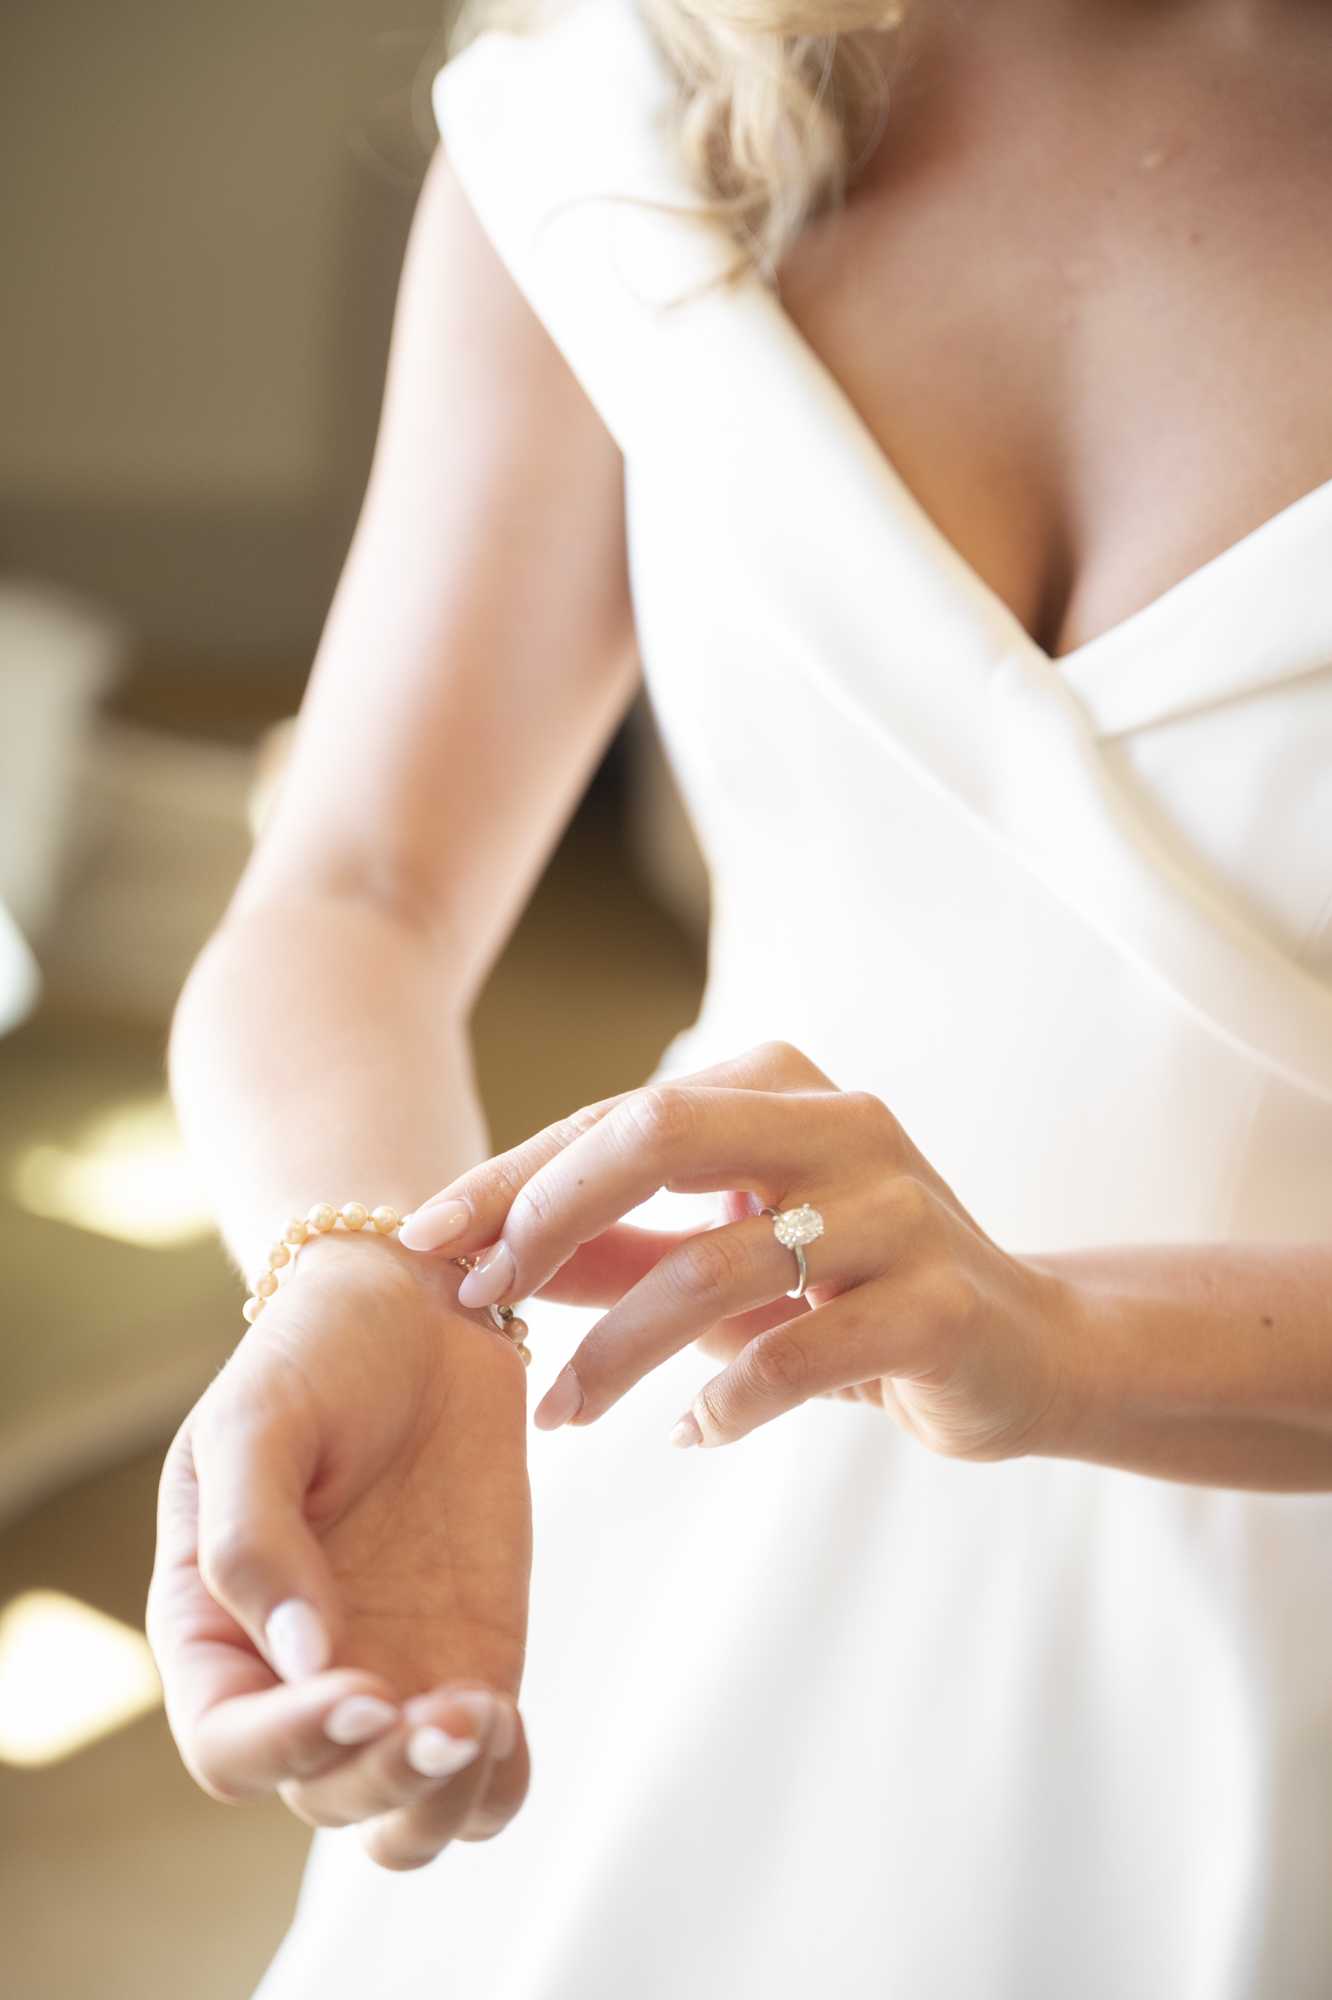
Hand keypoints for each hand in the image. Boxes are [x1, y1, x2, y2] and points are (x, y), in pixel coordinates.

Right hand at [147, 1232, 531, 1869]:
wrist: (420, 1310)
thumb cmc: (317, 1355)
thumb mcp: (257, 1421)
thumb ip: (253, 1537)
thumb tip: (295, 1657)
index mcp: (215, 1631)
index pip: (231, 1746)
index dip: (288, 1745)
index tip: (358, 1694)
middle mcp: (295, 1678)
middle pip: (324, 1796)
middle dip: (383, 1778)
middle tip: (446, 1714)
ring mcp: (390, 1676)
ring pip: (403, 1814)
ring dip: (441, 1798)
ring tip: (484, 1717)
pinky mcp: (471, 1660)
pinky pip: (484, 1774)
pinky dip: (498, 1778)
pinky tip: (509, 1719)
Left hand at [396, 1040, 1076, 1458]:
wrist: (1025, 1350)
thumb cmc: (850, 1295)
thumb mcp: (724, 1259)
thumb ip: (615, 1250)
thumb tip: (478, 1263)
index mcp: (778, 1087)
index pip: (615, 1118)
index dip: (511, 1178)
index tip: (425, 1240)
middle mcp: (841, 1123)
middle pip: (657, 1136)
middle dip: (548, 1216)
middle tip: (482, 1303)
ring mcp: (898, 1207)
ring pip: (718, 1263)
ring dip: (617, 1349)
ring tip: (561, 1412)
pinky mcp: (941, 1302)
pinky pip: (800, 1352)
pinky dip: (726, 1399)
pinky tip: (691, 1431)